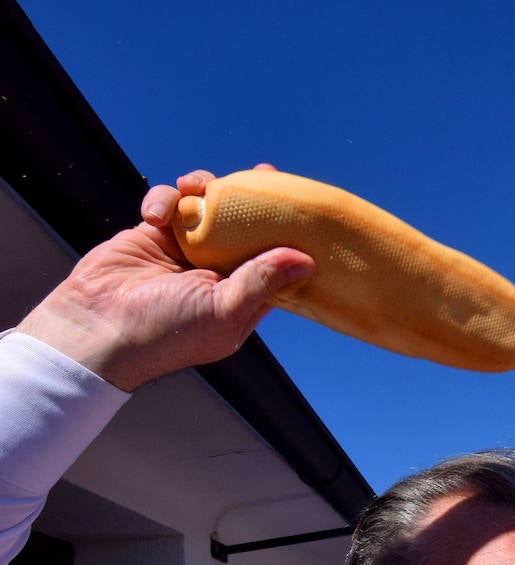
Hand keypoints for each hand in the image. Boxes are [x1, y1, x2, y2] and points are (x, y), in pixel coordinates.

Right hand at [16, 167, 314, 390]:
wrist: (99, 327)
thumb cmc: (167, 332)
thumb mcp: (223, 310)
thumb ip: (262, 281)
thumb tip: (306, 260)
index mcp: (242, 297)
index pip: (275, 263)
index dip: (289, 236)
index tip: (302, 208)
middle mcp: (218, 273)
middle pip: (246, 228)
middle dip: (253, 200)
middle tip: (264, 175)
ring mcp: (186, 251)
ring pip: (208, 208)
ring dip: (205, 190)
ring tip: (196, 187)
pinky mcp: (155, 234)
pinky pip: (168, 203)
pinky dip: (163, 201)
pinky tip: (154, 215)